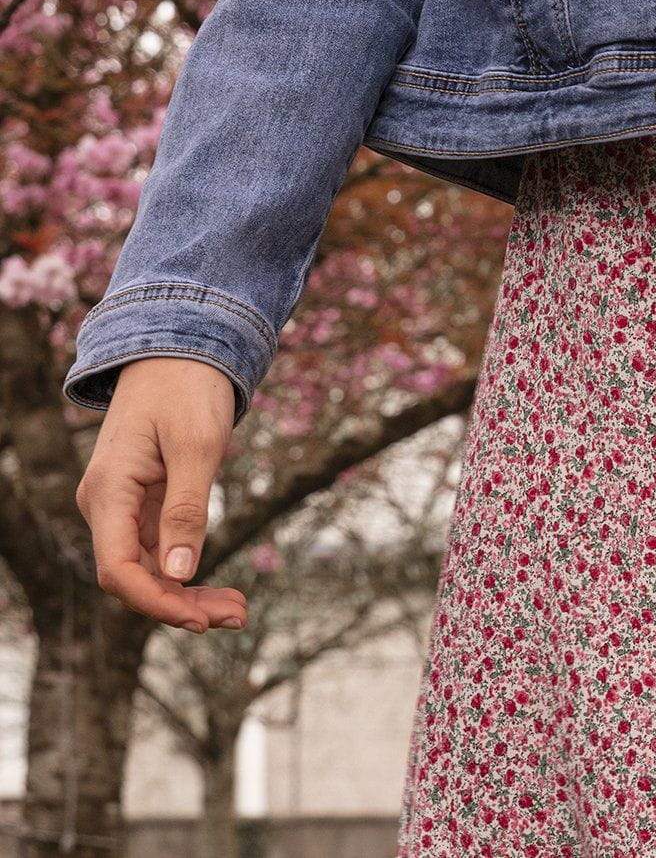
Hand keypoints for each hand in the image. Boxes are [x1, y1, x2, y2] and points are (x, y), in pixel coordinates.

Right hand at [74, 357, 248, 632]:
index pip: (118, 569)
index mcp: (108, 491)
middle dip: (181, 605)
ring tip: (238, 610)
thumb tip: (181, 573)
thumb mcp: (197, 444)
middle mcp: (106, 505)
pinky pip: (160, 548)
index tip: (199, 619)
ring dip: (189, 594)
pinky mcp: (142, 502)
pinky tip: (222, 589)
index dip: (156, 601)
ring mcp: (123, 506)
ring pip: (149, 568)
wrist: (180, 346)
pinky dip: (189, 569)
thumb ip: (187, 508)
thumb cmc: (188, 387)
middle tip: (236, 617)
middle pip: (134, 576)